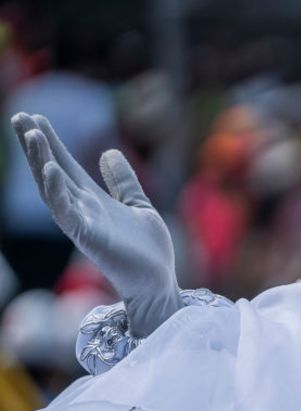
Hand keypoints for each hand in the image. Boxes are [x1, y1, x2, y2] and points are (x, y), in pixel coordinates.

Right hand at [11, 113, 181, 337]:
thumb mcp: (138, 205)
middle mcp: (82, 210)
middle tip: (20, 117)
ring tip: (33, 134)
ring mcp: (83, 224)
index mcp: (92, 201)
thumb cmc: (148, 250)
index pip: (65, 166)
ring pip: (53, 189)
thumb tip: (108, 152)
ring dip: (41, 161)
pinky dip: (57, 192)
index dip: (51, 143)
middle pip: (52, 172)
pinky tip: (52, 170)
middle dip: (36, 146)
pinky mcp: (89, 239)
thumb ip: (123, 181)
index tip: (35, 118)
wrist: (159, 283)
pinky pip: (67, 214)